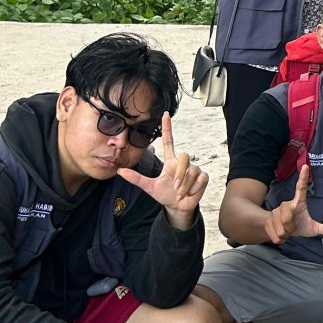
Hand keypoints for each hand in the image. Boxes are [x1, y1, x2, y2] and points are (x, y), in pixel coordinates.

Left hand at [117, 112, 206, 229]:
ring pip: (191, 171)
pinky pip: (200, 179)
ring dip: (184, 186)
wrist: (177, 207)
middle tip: (175, 187)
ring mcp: (194, 168)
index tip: (165, 115)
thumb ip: (136, 179)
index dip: (167, 128)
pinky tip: (191, 192)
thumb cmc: (165, 194)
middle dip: (180, 174)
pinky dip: (193, 189)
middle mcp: (183, 162)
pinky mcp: (203, 176)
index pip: (169, 141)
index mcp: (170, 161)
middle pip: (184, 156)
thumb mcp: (149, 187)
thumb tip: (120, 171)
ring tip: (181, 192)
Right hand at [262, 163, 322, 245]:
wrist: (278, 231)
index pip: (301, 188)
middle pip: (288, 219)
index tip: (306, 166)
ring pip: (282, 228)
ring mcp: (276, 211)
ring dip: (285, 233)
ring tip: (286, 230)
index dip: (303, 177)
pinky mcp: (268, 218)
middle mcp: (287, 204)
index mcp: (299, 203)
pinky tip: (280, 233)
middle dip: (290, 228)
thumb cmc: (299, 226)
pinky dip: (279, 238)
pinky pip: (276, 234)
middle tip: (292, 228)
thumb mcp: (314, 228)